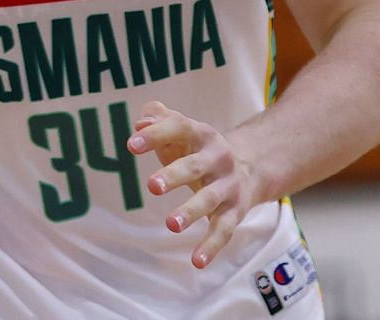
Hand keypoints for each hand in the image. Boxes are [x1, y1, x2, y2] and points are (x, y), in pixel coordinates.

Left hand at [129, 100, 260, 268]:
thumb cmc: (196, 148)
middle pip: (194, 166)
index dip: (155, 135)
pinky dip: (211, 247)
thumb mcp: (180, 129)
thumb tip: (140, 124)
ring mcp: (228, 186)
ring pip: (209, 200)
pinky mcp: (235, 211)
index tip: (131, 145)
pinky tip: (197, 262)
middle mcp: (218, 158)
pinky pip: (224, 230)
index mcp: (201, 133)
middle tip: (152, 186)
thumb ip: (158, 118)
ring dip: (191, 212)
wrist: (249, 167)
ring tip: (170, 224)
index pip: (178, 128)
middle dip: (174, 175)